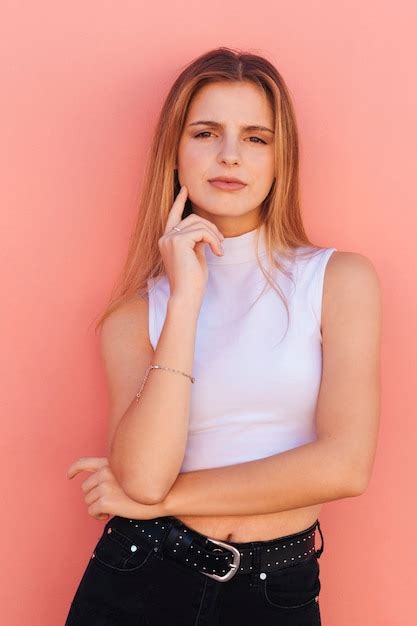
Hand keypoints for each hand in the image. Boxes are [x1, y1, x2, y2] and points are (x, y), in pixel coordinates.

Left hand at [66, 456, 165, 521]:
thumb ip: (114, 474)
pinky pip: (92, 511)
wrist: (162, 496)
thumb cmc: (148, 487)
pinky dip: (98, 516)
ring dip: (96, 507)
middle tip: (107, 503)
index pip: (85, 463)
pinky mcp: (105, 500)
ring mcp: (104, 486)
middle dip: (93, 497)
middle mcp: (105, 472)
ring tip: (110, 510)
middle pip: (85, 488)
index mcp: (110, 464)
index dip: (74, 469)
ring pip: (88, 501)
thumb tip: (100, 486)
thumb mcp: (130, 473)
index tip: (70, 476)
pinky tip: (108, 516)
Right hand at [159, 185, 223, 307]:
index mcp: (167, 241)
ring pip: (198, 223)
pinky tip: (218, 252)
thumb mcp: (195, 256)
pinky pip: (202, 231)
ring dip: (214, 234)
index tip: (185, 189)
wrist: (186, 295)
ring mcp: (169, 239)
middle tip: (221, 242)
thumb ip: (196, 241)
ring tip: (220, 249)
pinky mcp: (178, 241)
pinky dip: (213, 240)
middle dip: (210, 227)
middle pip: (192, 218)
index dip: (179, 202)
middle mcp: (165, 238)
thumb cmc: (193, 281)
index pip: (173, 216)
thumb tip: (204, 230)